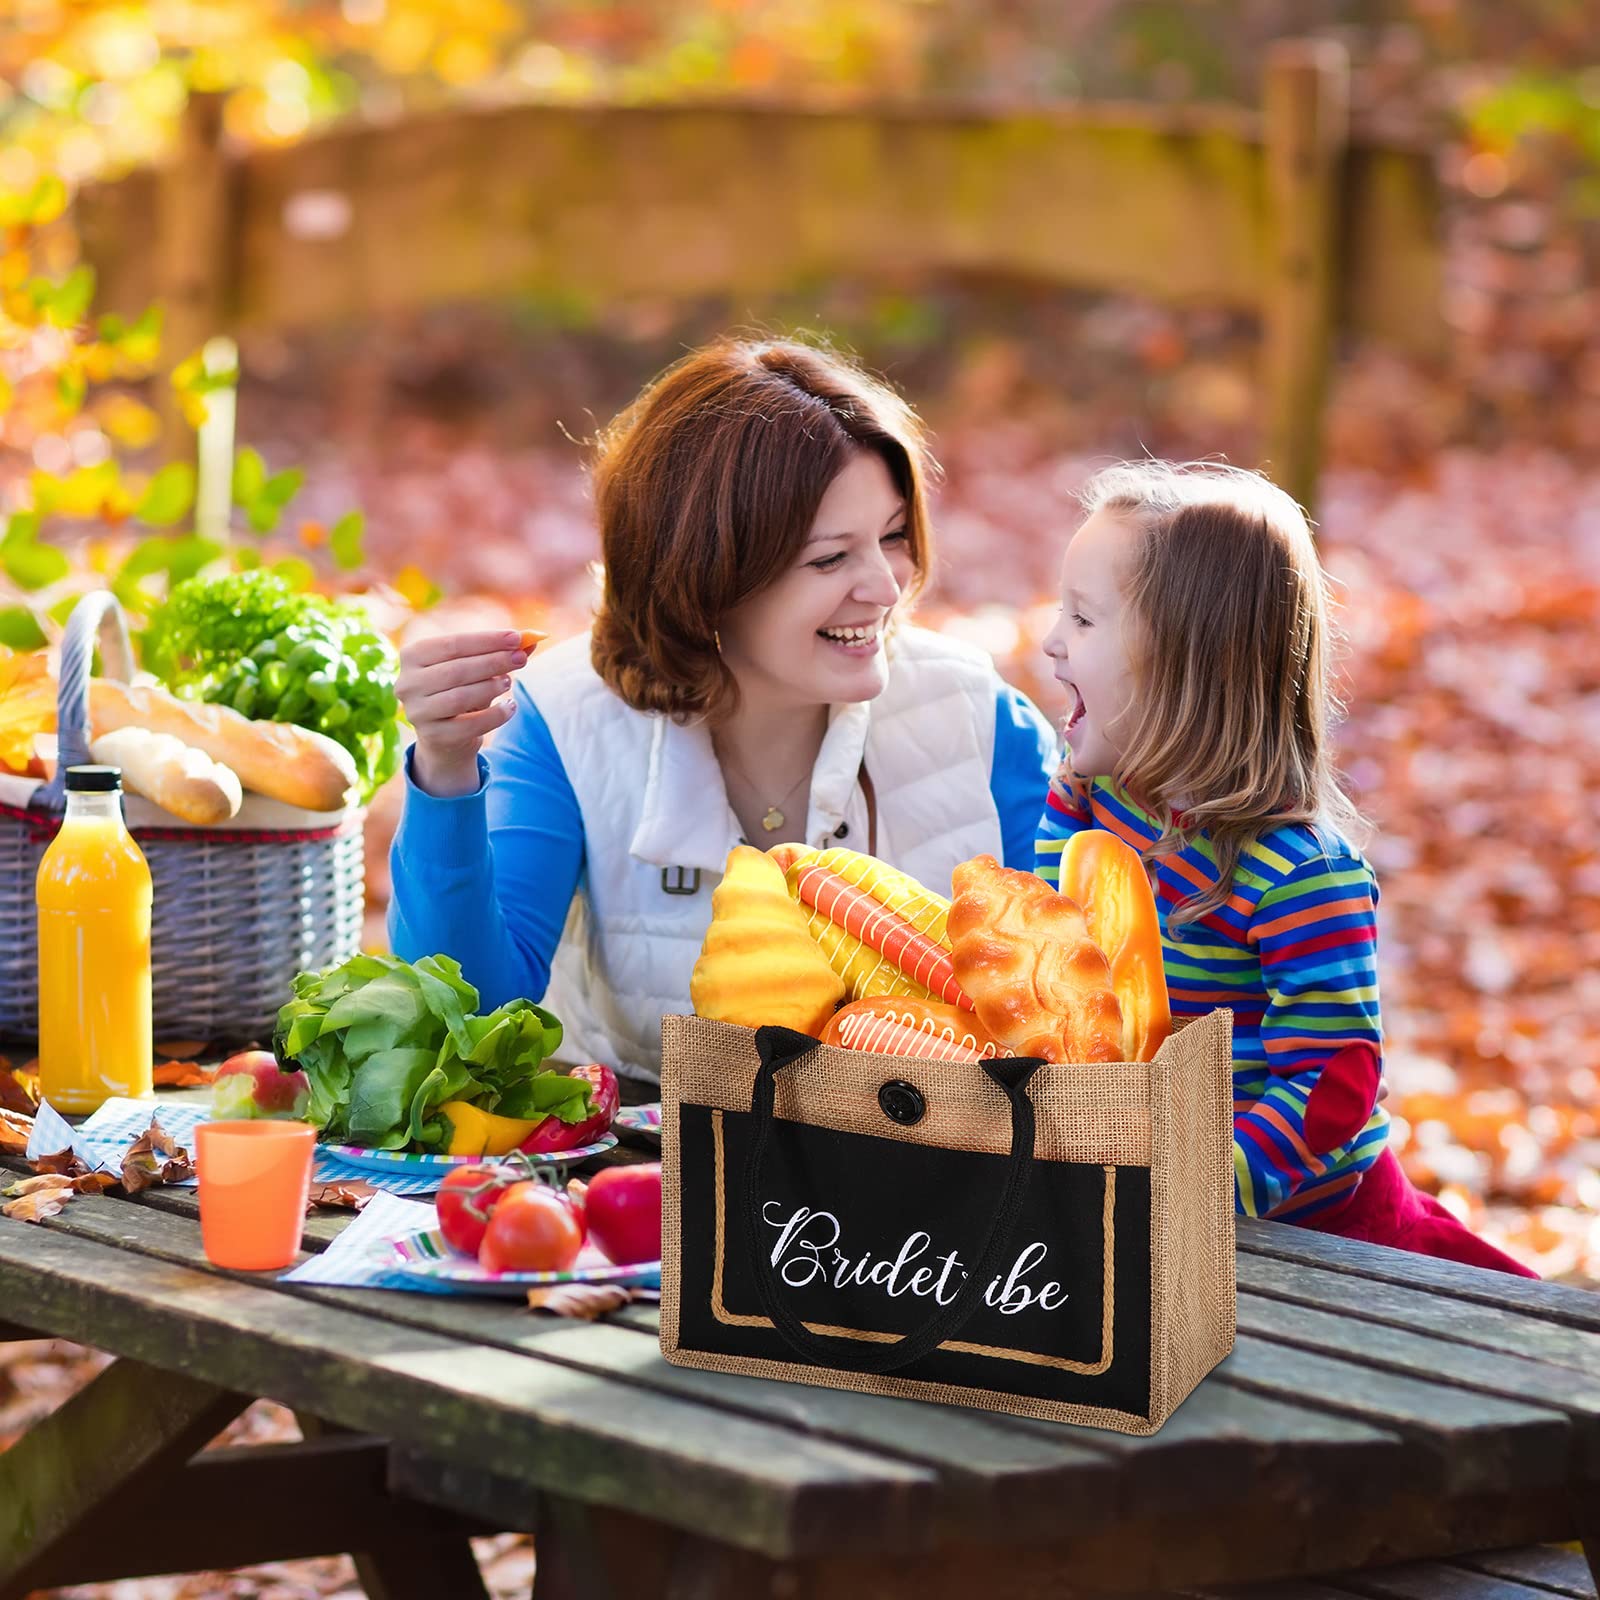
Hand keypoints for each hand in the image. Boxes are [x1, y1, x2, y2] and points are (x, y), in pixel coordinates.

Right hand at [397, 630, 530, 796]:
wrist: (447, 734)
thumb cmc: (462, 689)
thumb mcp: (477, 668)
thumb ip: (501, 652)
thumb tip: (532, 639)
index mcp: (413, 656)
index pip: (452, 643)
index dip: (486, 640)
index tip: (516, 638)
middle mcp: (407, 683)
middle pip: (456, 670)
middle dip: (493, 662)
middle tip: (521, 659)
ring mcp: (417, 711)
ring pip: (460, 697)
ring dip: (490, 687)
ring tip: (509, 682)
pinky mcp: (432, 736)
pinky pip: (469, 725)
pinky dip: (495, 716)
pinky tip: (510, 707)